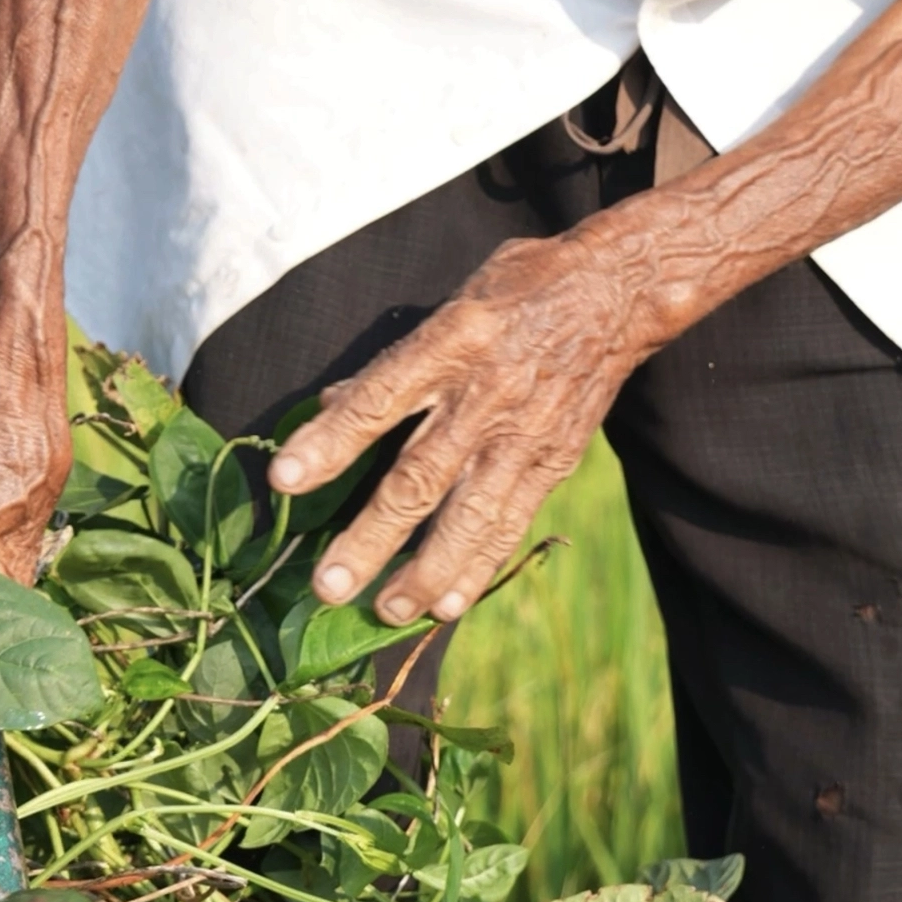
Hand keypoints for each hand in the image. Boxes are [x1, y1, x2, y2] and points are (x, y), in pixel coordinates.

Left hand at [269, 226, 647, 624]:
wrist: (618, 294)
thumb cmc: (521, 289)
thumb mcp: (454, 301)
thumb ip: (395, 360)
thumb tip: (332, 405)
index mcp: (450, 344)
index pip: (378, 400)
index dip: (330, 441)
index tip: (284, 480)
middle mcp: (483, 396)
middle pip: (418, 478)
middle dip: (371, 537)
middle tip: (328, 586)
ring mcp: (521, 436)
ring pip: (467, 517)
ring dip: (424, 572)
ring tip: (386, 612)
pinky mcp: (553, 462)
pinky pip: (510, 523)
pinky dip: (479, 567)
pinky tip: (448, 604)